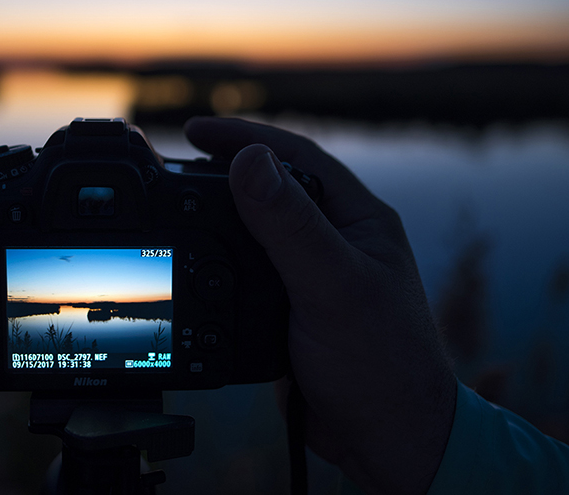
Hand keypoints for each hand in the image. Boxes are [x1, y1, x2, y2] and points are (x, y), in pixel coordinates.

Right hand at [184, 117, 455, 494]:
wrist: (389, 439)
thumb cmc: (383, 363)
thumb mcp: (333, 285)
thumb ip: (291, 225)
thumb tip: (250, 160)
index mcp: (359, 219)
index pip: (298, 158)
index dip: (246, 137)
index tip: (197, 129)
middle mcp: (338, 238)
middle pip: (275, 186)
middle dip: (227, 167)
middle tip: (179, 159)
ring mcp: (315, 273)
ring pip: (259, 228)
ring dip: (221, 211)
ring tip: (181, 201)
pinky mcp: (295, 307)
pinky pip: (251, 269)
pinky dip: (221, 257)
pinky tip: (200, 258)